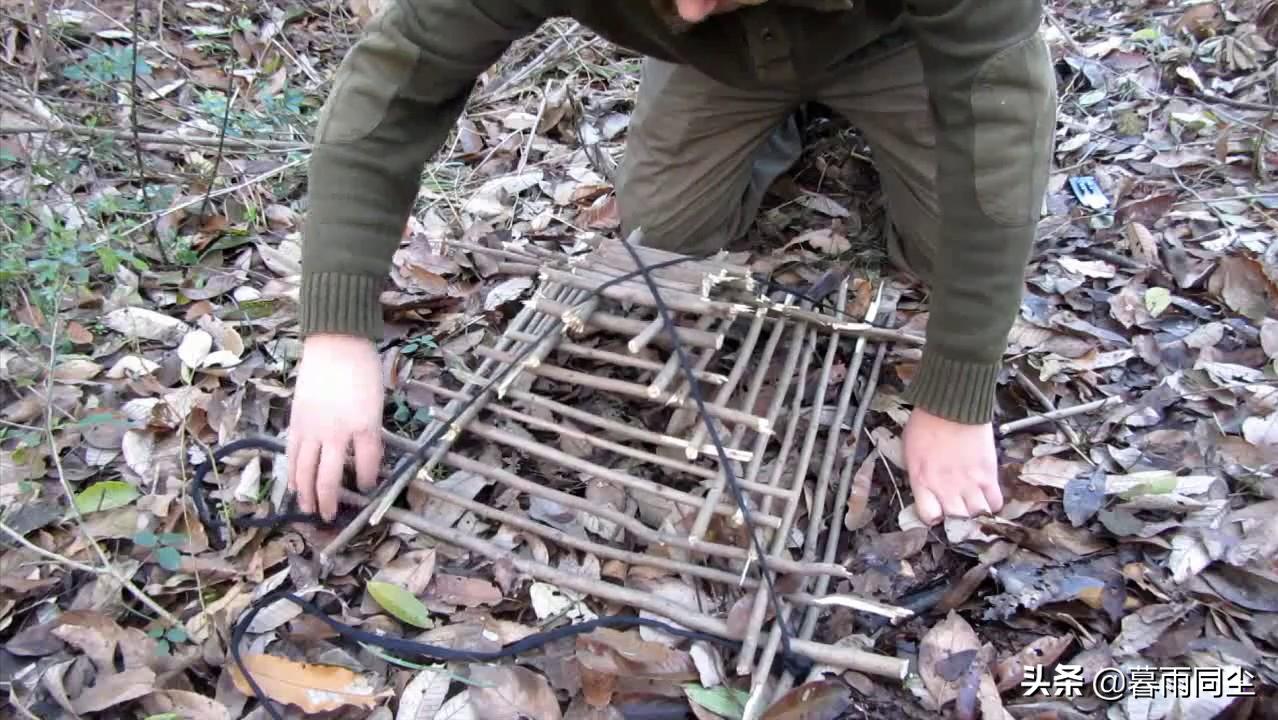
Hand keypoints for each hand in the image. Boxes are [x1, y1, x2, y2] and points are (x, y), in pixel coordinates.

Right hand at [286, 334, 384, 519]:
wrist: (336, 343)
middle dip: (330, 501)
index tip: (367, 488)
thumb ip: (370, 431)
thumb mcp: (377, 403)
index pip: (368, 465)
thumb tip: (366, 454)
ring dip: (306, 494)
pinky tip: (293, 483)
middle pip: (329, 478)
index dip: (367, 481)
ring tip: (307, 510)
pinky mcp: (297, 421)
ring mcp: (313, 428)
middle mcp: (336, 433)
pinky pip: (292, 454)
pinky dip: (292, 471)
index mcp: (364, 427)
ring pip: (305, 471)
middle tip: (330, 516)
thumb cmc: (363, 369)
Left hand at [902, 408, 1002, 525]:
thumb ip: (918, 475)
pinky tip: (987, 496)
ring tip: (973, 503)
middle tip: (957, 507)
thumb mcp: (910, 452)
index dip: (934, 516)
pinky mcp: (989, 475)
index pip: (929, 517)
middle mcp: (945, 488)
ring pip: (978, 515)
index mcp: (921, 481)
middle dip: (956, 518)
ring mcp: (969, 483)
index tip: (937, 510)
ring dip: (976, 512)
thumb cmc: (926, 423)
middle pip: (956, 520)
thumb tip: (926, 489)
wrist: (952, 404)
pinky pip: (996, 502)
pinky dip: (993, 504)